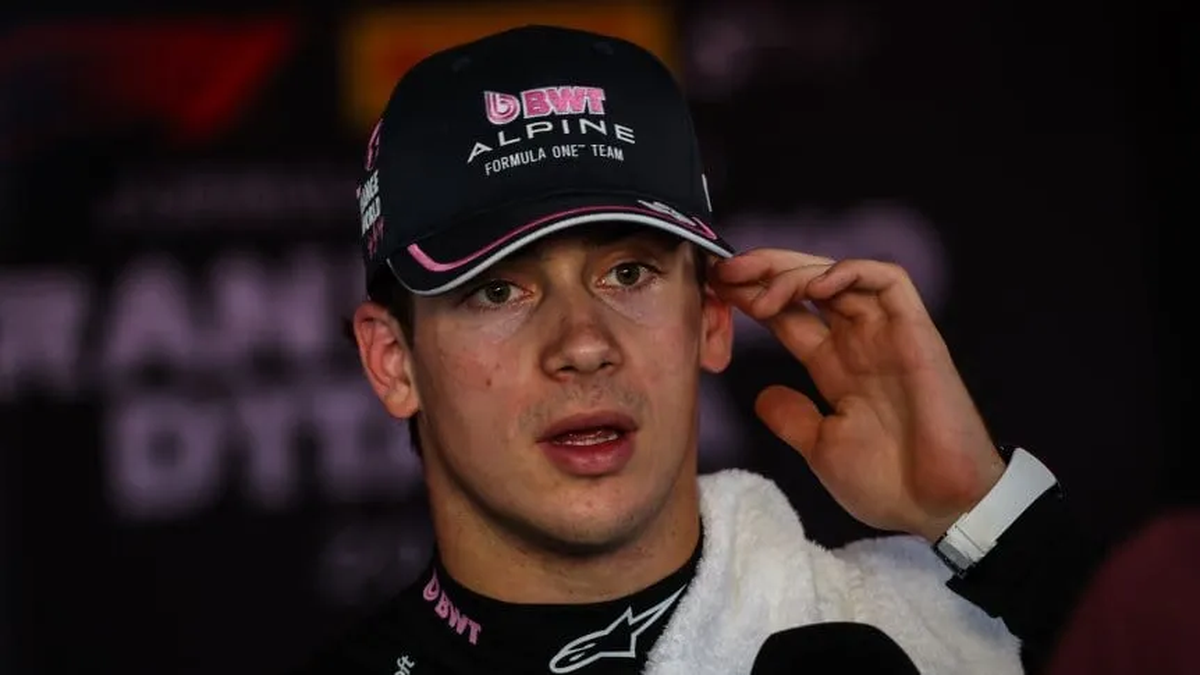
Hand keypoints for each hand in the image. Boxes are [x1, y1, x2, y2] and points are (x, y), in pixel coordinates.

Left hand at [711, 249, 1005, 541]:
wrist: (940, 507)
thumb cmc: (889, 484)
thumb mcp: (822, 448)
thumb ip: (793, 418)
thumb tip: (760, 395)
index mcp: (835, 366)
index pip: (789, 313)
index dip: (752, 297)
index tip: (715, 292)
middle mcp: (859, 342)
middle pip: (807, 285)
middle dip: (764, 272)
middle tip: (724, 273)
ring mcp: (887, 334)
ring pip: (839, 274)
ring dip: (796, 272)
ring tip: (761, 292)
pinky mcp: (917, 332)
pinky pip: (889, 282)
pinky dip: (850, 272)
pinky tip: (816, 286)